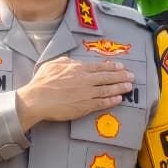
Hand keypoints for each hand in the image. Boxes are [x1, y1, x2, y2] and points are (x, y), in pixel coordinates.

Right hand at [15, 57, 133, 131]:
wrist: (36, 99)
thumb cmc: (41, 83)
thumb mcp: (52, 65)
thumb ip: (65, 61)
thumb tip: (73, 61)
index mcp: (77, 69)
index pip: (99, 67)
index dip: (112, 66)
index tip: (120, 66)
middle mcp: (85, 80)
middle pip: (107, 77)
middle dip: (121, 76)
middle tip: (131, 76)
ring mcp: (86, 93)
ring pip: (108, 89)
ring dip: (120, 87)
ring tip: (129, 87)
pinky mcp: (85, 106)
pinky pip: (102, 102)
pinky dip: (112, 100)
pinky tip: (119, 99)